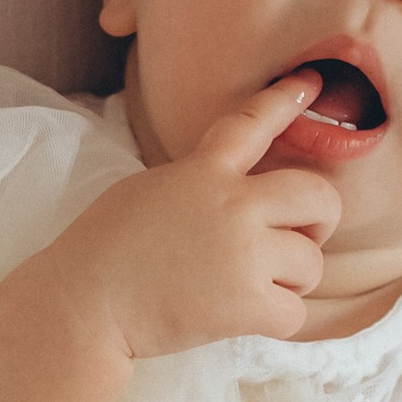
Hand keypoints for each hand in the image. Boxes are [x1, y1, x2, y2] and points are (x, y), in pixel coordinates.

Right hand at [59, 77, 343, 355]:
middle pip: (318, 196)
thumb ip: (196, 183)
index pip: (251, 123)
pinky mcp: (245, 303)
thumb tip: (233, 193)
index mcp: (202, 172)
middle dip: (319, 221)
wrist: (83, 303)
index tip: (312, 82)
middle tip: (299, 240)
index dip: (286, 99)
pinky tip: (245, 317)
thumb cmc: (100, 251)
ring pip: (312, 262)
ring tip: (252, 287)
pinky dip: (276, 319)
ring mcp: (243, 253)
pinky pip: (296, 312)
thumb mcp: (146, 189)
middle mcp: (232, 204)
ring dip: (292, 280)